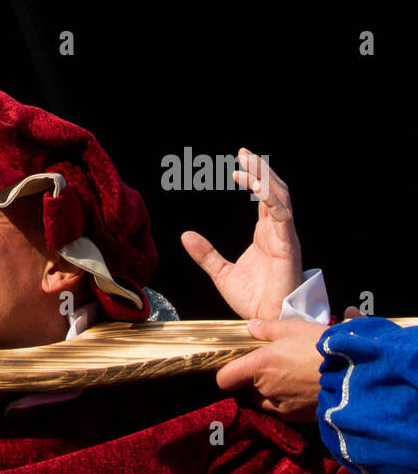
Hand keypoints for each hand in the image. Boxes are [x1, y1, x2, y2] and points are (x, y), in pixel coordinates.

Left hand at [181, 148, 301, 320]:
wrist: (267, 319)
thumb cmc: (253, 299)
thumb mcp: (221, 272)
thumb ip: (206, 253)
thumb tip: (186, 235)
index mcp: (266, 234)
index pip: (263, 198)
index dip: (253, 179)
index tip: (237, 166)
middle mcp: (277, 231)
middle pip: (274, 191)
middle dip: (261, 170)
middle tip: (245, 153)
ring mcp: (284, 237)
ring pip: (280, 198)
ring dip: (265, 178)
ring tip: (249, 163)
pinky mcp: (287, 246)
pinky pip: (282, 216)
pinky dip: (270, 199)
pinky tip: (257, 187)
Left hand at [215, 318, 326, 421]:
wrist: (356, 375)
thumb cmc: (323, 347)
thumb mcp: (296, 328)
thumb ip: (269, 328)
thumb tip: (251, 326)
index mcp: (259, 367)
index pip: (225, 379)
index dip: (228, 373)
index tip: (237, 367)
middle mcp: (265, 389)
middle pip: (248, 388)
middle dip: (256, 379)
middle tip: (277, 366)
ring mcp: (281, 406)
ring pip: (265, 401)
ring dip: (272, 392)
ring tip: (294, 378)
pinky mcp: (298, 418)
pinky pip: (285, 411)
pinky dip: (290, 403)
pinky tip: (306, 390)